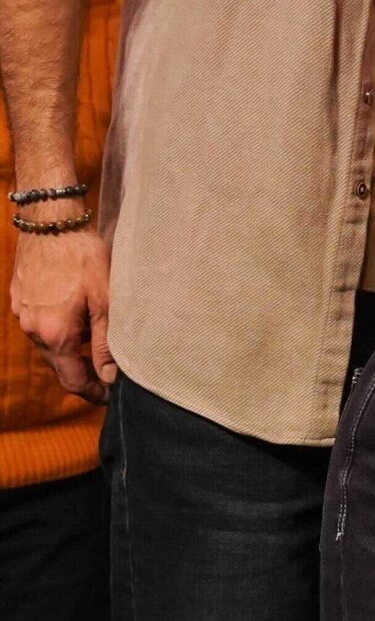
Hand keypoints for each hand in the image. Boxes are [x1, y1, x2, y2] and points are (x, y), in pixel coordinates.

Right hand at [11, 227, 113, 402]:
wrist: (50, 223)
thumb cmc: (83, 257)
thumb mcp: (104, 300)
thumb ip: (105, 342)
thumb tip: (109, 377)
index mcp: (55, 335)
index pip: (72, 380)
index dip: (92, 393)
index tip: (109, 398)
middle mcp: (32, 330)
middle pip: (60, 365)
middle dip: (83, 371)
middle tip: (108, 373)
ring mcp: (22, 315)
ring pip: (50, 344)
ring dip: (71, 348)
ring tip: (97, 338)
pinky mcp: (19, 300)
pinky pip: (40, 325)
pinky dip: (59, 328)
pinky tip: (77, 313)